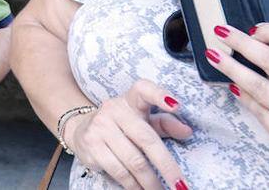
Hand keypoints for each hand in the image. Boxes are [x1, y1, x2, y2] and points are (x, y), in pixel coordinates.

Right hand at [68, 80, 191, 189]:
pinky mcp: (91, 146)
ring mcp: (100, 128)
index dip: (159, 95)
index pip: (143, 90)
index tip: (177, 105)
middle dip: (166, 166)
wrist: (80, 130)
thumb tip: (187, 131)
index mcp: (130, 100)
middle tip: (180, 186)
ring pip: (133, 161)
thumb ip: (164, 123)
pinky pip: (118, 171)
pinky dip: (133, 185)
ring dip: (150, 182)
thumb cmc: (120, 126)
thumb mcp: (141, 120)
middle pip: (146, 139)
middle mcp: (113, 110)